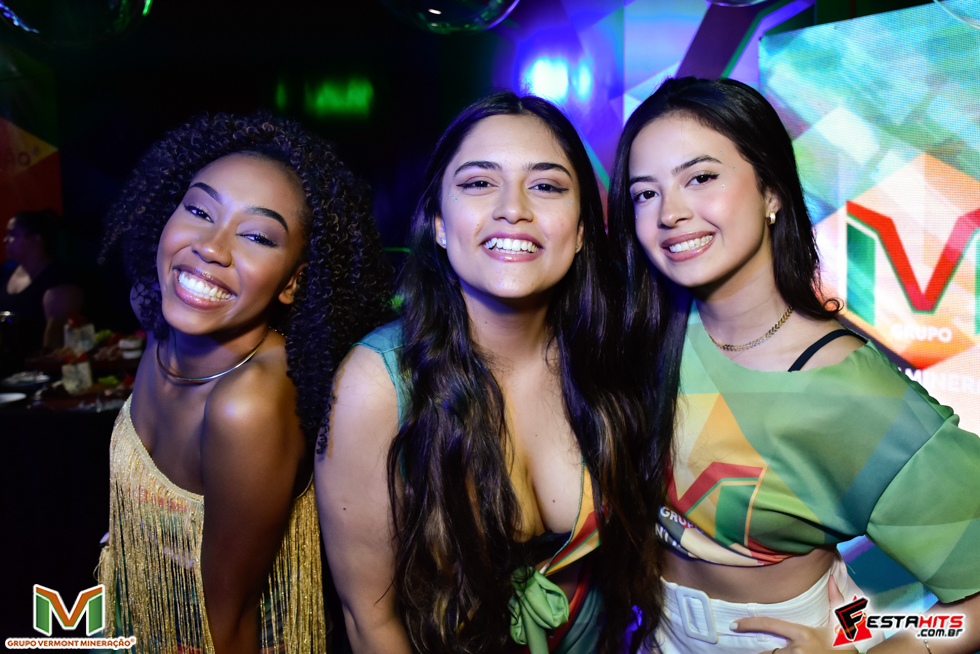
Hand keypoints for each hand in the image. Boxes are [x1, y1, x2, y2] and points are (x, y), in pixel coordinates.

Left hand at [731, 574, 857, 653]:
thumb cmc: (847, 643)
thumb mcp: (841, 621)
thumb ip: (834, 600)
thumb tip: (832, 578)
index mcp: (802, 634)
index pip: (769, 625)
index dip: (749, 625)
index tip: (733, 625)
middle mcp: (797, 651)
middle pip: (767, 652)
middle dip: (761, 653)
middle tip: (754, 651)